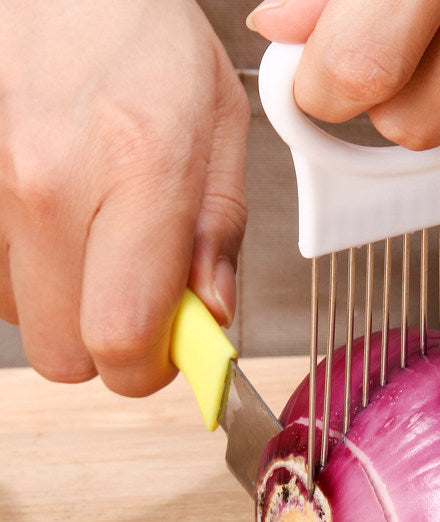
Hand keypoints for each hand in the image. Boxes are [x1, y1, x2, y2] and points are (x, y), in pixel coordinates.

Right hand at [0, 0, 248, 395]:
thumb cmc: (144, 39)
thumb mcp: (219, 126)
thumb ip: (217, 234)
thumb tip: (210, 316)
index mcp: (138, 170)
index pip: (123, 338)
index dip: (150, 367)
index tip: (173, 349)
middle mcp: (46, 184)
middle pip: (64, 354)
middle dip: (110, 347)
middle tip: (139, 299)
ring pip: (23, 321)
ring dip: (68, 305)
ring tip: (97, 240)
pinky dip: (30, 272)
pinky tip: (58, 225)